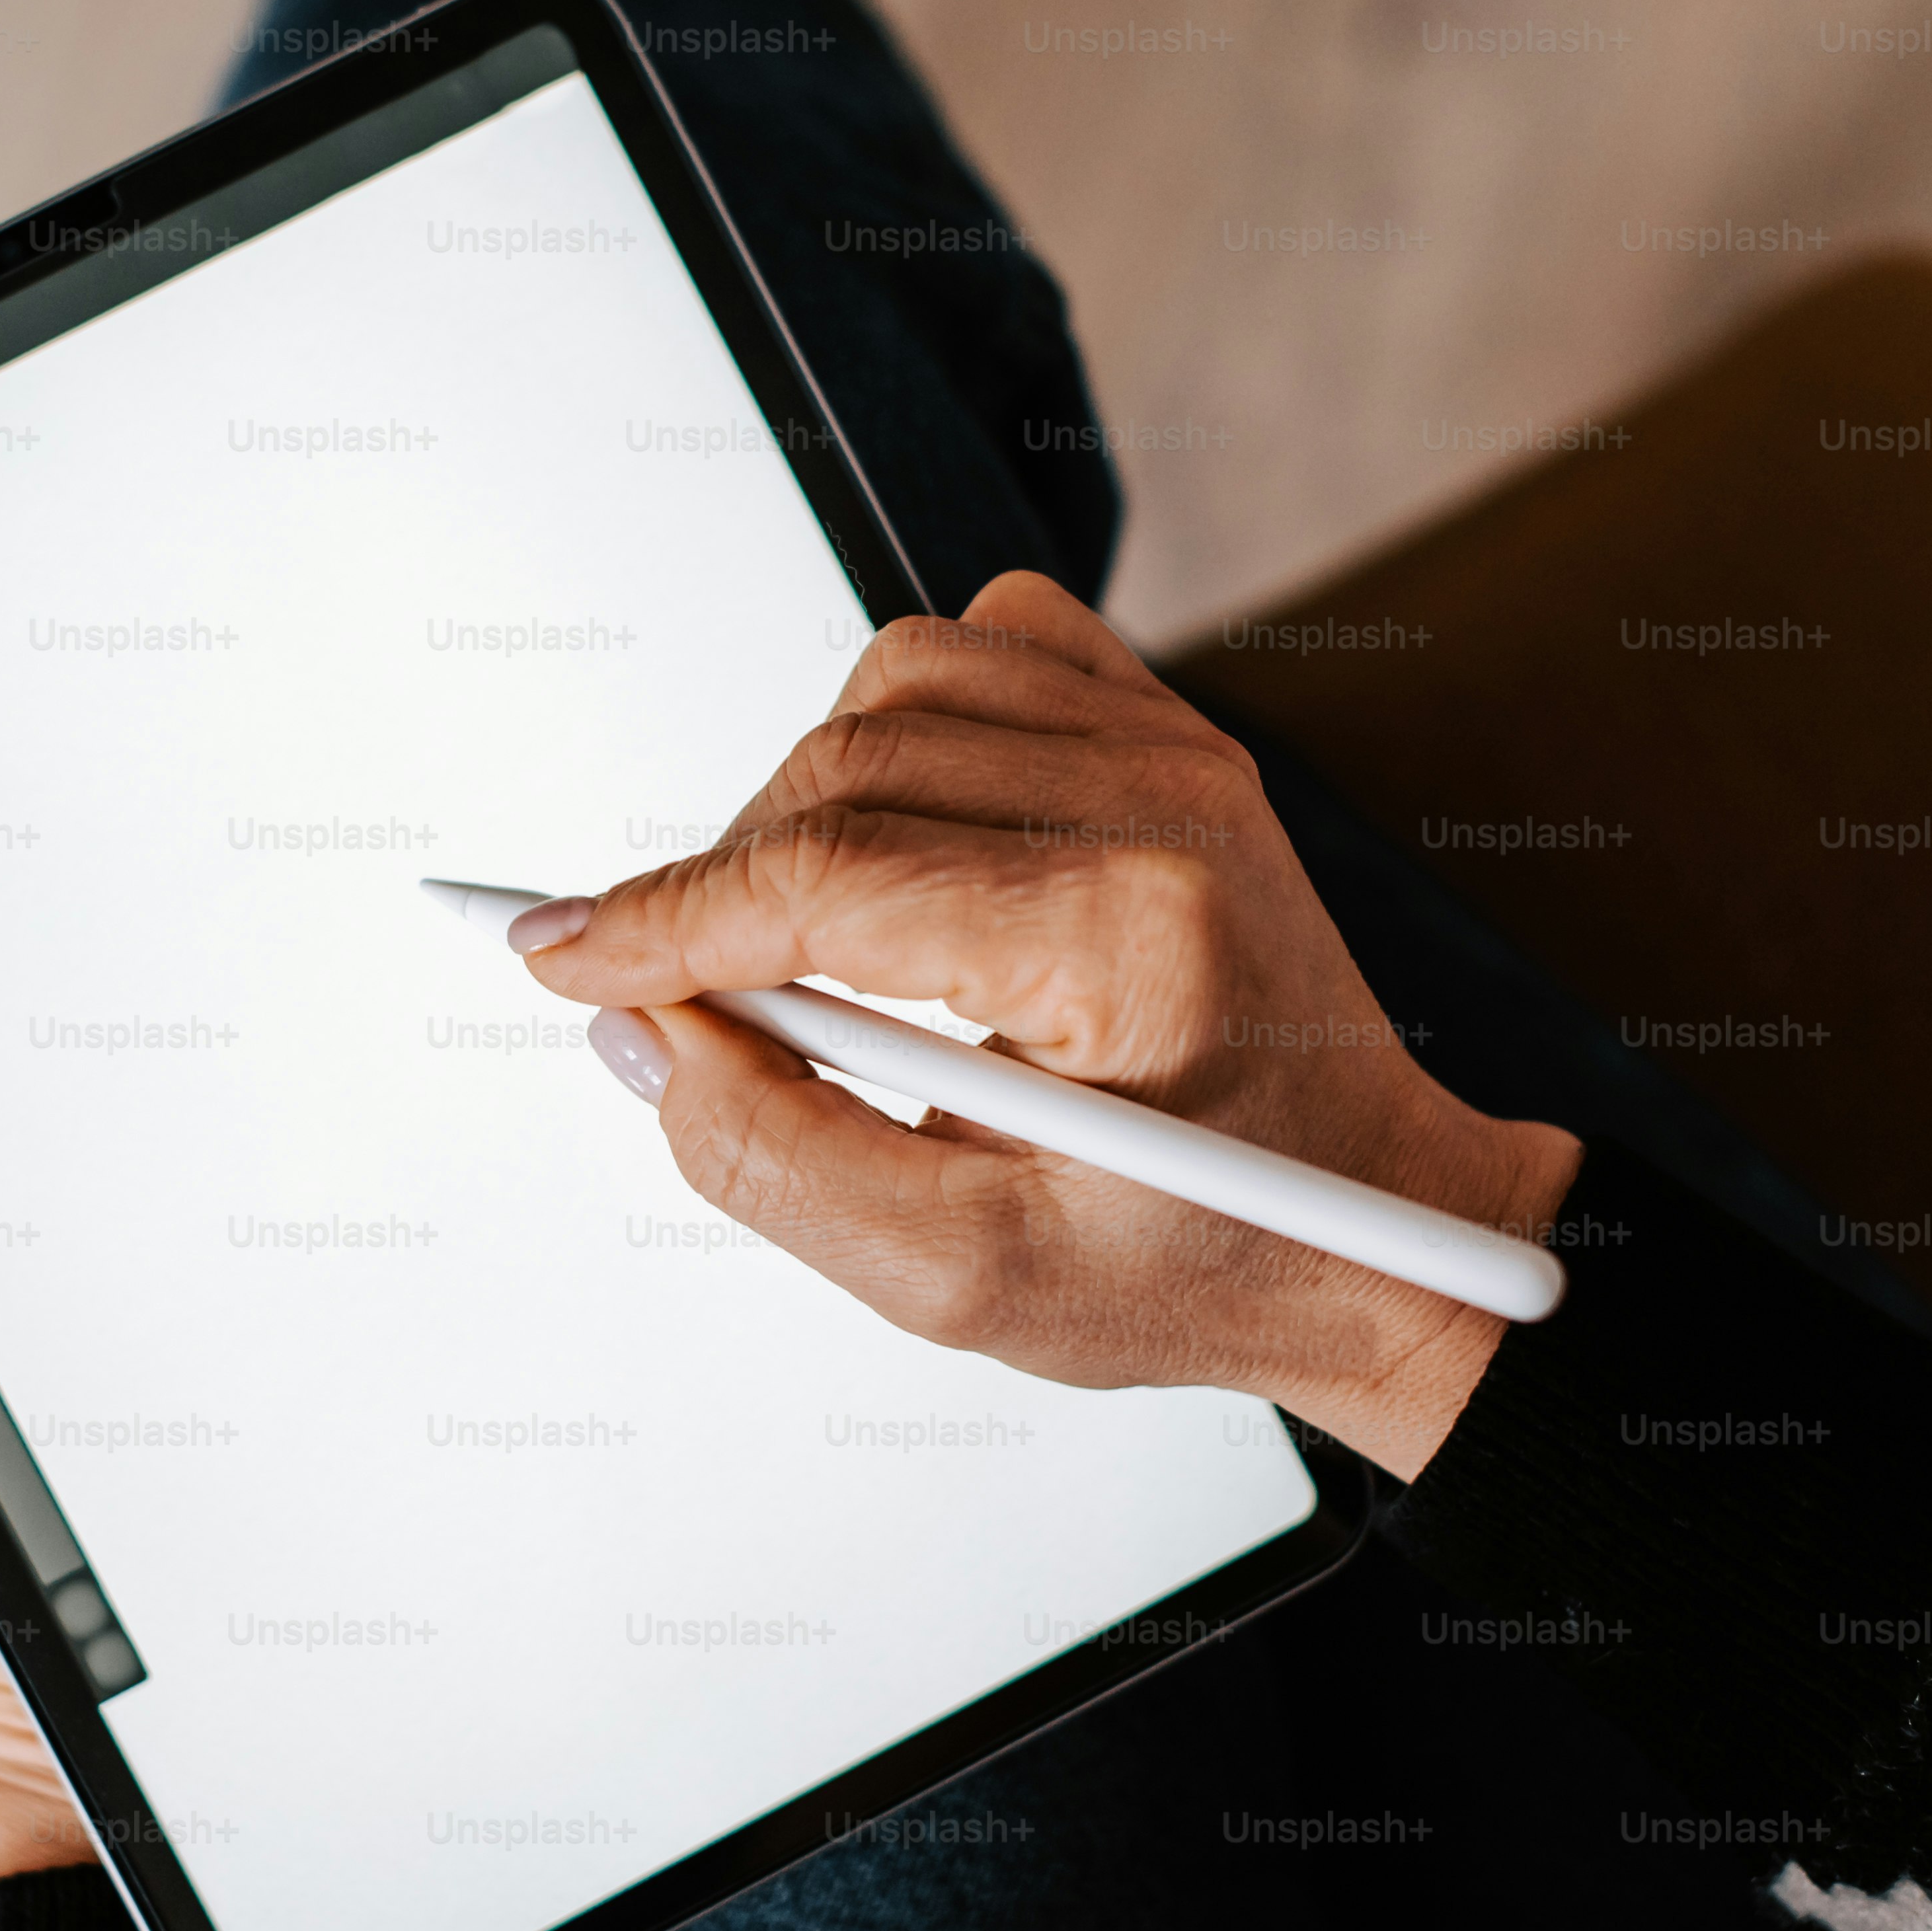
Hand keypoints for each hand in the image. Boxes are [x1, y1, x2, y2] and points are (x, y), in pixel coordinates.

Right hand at [510, 571, 1579, 1477]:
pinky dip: (897, 726)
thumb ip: (772, 1157)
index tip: (552, 957)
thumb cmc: (1202, 1261)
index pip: (825, 878)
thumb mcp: (965, 1282)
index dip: (657, 922)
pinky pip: (974, 649)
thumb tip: (642, 1028)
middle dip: (720, 886)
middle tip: (683, 1002)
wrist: (1379, 1227)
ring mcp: (1175, 746)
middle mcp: (1163, 803)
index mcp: (1128, 939)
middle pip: (837, 775)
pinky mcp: (1170, 727)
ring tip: (813, 941)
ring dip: (806, 802)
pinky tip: (903, 843)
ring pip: (886, 689)